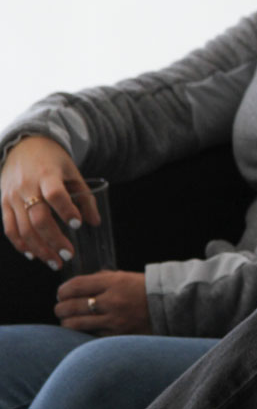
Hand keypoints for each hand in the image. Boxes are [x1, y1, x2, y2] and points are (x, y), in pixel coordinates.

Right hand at [1, 135, 96, 269]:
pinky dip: (21, 244)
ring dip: (39, 248)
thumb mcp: (73, 172)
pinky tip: (34, 255)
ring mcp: (12, 196)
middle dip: (54, 240)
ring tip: (55, 262)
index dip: (66, 210)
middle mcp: (27, 186)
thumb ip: (85, 196)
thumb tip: (94, 222)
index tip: (78, 224)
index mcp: (47, 175)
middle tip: (69, 255)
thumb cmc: (53, 161)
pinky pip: (10, 229)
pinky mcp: (4, 204)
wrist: (23, 146)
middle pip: (38, 218)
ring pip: (23, 228)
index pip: (55, 194)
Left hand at [55, 270, 150, 335]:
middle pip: (71, 306)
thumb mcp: (124, 277)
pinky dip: (82, 333)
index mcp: (114, 282)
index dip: (63, 290)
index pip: (77, 285)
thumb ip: (101, 280)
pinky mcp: (117, 336)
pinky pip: (89, 335)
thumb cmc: (143, 289)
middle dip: (60, 307)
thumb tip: (75, 287)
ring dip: (66, 322)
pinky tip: (83, 329)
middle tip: (61, 307)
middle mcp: (112, 301)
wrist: (170, 306)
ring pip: (75, 324)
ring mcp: (114, 320)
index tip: (61, 293)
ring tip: (68, 320)